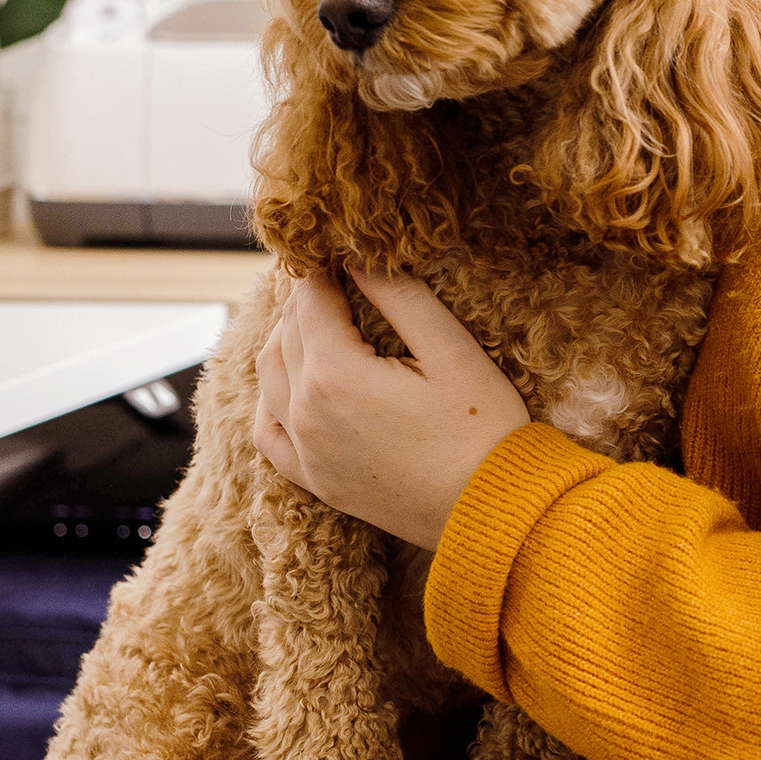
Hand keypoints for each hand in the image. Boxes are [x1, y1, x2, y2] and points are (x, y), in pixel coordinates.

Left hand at [253, 269, 530, 548]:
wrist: (491, 511)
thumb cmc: (483, 428)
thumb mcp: (451, 349)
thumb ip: (400, 296)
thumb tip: (356, 257)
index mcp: (335, 374)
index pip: (310, 299)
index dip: (323, 267)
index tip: (339, 248)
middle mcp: (305, 413)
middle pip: (287, 332)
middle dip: (307, 296)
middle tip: (335, 274)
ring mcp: (306, 452)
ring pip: (270, 375)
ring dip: (286, 337)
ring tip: (318, 316)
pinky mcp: (316, 481)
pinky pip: (269, 432)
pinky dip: (272, 396)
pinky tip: (291, 382)